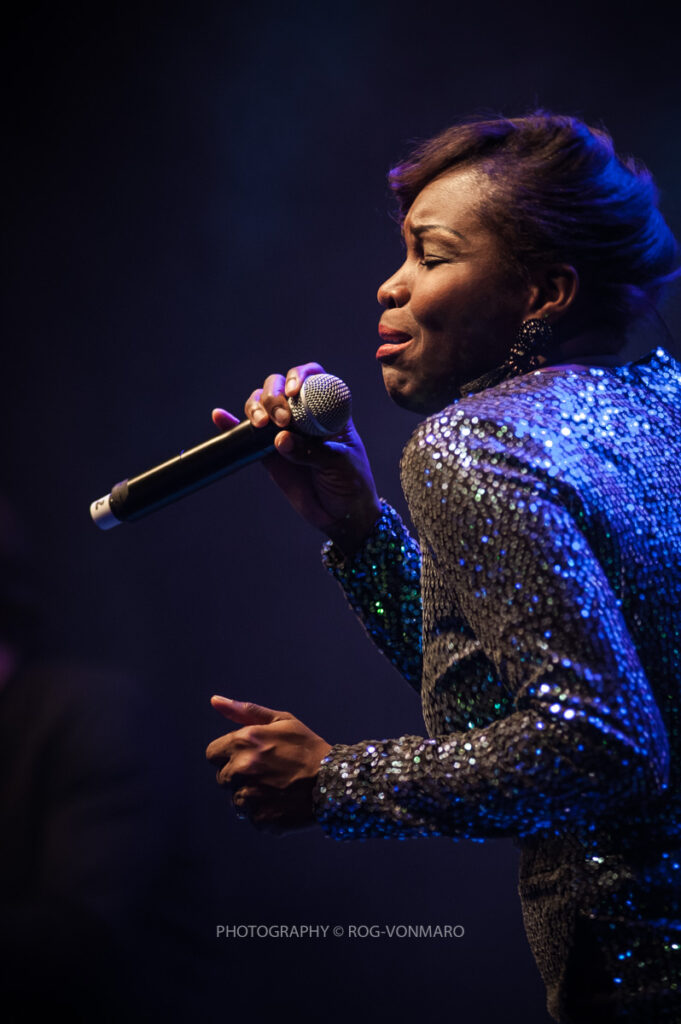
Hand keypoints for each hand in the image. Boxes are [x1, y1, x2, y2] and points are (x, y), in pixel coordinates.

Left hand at [206, 696, 332, 833]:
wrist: (335, 779)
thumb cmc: (308, 747)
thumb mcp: (281, 721)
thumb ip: (245, 711)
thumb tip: (214, 700)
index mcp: (243, 741)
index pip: (212, 754)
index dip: (228, 755)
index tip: (247, 757)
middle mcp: (242, 768)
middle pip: (222, 778)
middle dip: (239, 776)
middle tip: (268, 772)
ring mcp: (251, 795)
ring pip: (236, 800)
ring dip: (251, 796)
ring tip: (277, 788)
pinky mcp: (261, 818)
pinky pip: (251, 817)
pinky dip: (264, 813)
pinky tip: (283, 803)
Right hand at [212, 362, 380, 554]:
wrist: (341, 514)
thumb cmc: (351, 482)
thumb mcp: (339, 463)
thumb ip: (312, 451)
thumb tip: (280, 440)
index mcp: (329, 410)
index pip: (313, 378)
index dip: (300, 376)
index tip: (294, 391)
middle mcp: (304, 415)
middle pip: (280, 387)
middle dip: (274, 396)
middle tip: (280, 421)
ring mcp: (284, 432)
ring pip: (262, 406)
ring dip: (256, 407)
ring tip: (260, 425)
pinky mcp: (268, 452)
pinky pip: (247, 435)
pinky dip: (232, 423)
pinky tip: (220, 416)